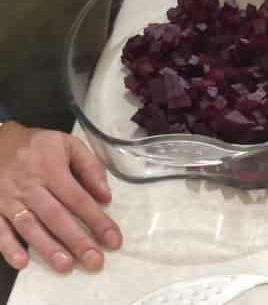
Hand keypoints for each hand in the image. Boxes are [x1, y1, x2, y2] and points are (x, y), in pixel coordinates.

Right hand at [0, 122, 121, 272]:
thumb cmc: (37, 145)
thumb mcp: (68, 144)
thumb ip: (90, 168)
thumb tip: (106, 197)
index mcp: (51, 169)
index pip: (78, 199)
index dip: (97, 221)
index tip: (113, 241)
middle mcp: (29, 186)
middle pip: (56, 217)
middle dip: (76, 241)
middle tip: (94, 261)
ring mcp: (7, 198)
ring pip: (29, 226)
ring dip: (47, 248)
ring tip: (65, 267)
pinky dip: (8, 247)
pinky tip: (22, 263)